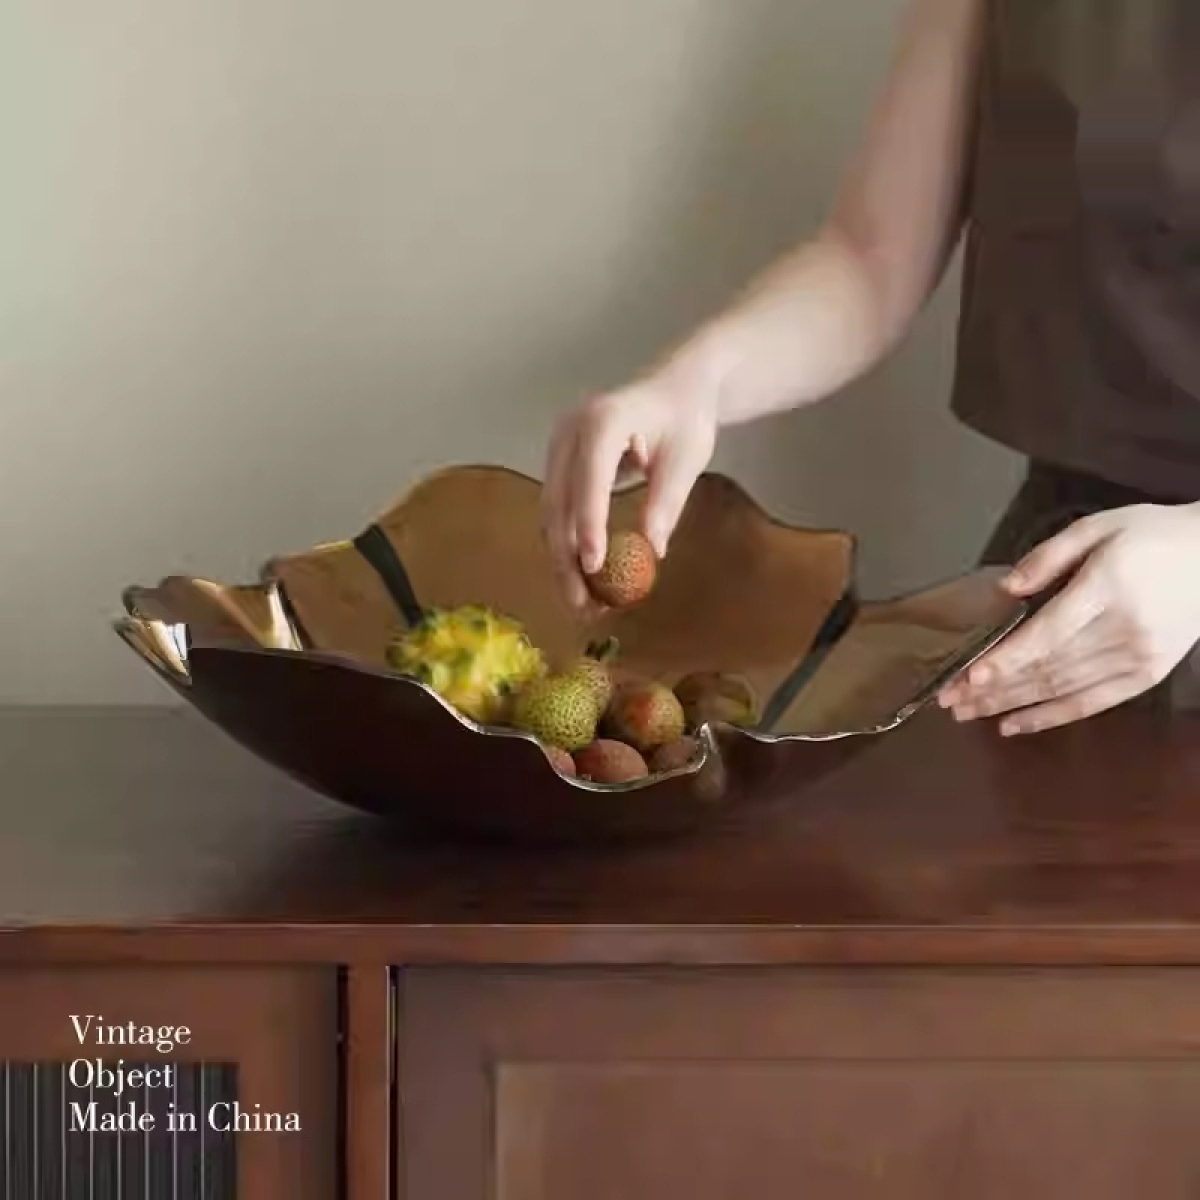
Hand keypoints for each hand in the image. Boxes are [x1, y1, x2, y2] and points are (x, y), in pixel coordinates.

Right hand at [540, 375, 717, 610]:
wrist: (676, 388)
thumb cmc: (686, 418)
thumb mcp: (686, 459)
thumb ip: (666, 501)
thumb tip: (652, 551)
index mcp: (602, 421)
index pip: (589, 478)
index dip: (589, 524)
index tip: (593, 566)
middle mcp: (569, 432)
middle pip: (558, 502)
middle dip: (566, 556)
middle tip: (581, 603)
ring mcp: (559, 447)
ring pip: (551, 512)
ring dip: (561, 558)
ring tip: (579, 602)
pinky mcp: (560, 464)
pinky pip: (557, 509)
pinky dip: (565, 544)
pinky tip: (578, 577)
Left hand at [938, 502, 1199, 734]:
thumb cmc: (1151, 536)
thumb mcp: (1098, 527)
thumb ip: (1048, 556)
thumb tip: (1006, 590)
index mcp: (1106, 590)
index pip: (1048, 634)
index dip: (1007, 659)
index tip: (970, 675)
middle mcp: (1121, 631)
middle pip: (1046, 667)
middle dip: (993, 686)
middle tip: (948, 699)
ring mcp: (1137, 659)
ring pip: (1061, 689)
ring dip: (1009, 704)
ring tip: (966, 712)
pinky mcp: (1146, 677)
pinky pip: (1090, 704)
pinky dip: (1048, 718)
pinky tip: (1011, 725)